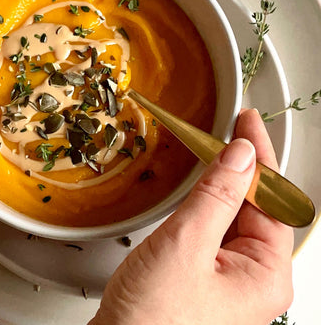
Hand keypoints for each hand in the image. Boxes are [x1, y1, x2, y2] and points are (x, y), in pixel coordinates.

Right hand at [90, 109, 293, 324]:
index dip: (260, 154)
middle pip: (259, 207)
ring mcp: (230, 282)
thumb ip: (217, 195)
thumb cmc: (152, 321)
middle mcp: (254, 280)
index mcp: (265, 275)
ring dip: (226, 183)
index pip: (273, 199)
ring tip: (215, 150)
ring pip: (236, 217)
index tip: (247, 122)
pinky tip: (201, 188)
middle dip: (245, 166)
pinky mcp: (205, 280)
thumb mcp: (187, 245)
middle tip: (231, 128)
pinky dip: (209, 203)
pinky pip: (216, 231)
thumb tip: (242, 155)